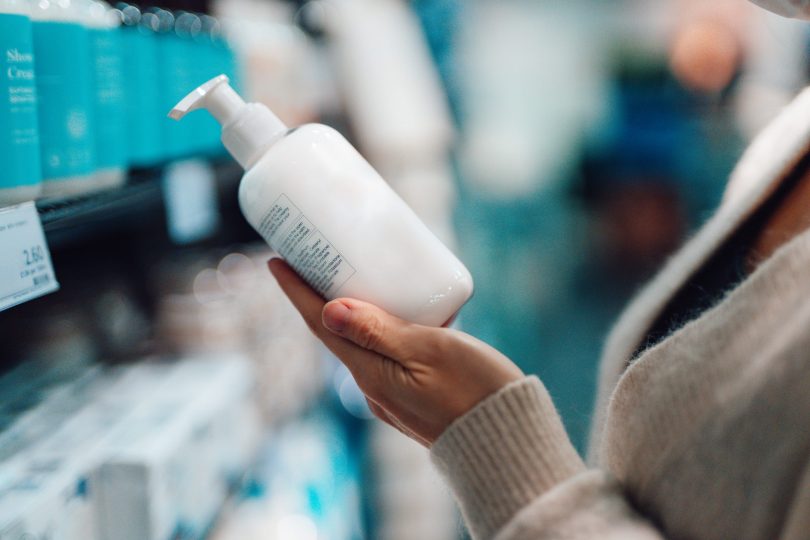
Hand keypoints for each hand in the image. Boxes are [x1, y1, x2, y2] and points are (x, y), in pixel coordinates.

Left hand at [268, 258, 523, 446]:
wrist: (507, 441)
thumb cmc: (474, 390)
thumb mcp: (429, 351)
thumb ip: (380, 332)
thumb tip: (327, 310)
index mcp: (370, 373)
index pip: (320, 325)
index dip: (296, 291)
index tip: (276, 260)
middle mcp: (372, 386)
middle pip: (334, 333)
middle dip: (317, 296)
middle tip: (312, 259)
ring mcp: (391, 395)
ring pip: (360, 344)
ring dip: (348, 312)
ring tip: (352, 278)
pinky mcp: (412, 397)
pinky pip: (383, 355)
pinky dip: (377, 329)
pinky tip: (395, 314)